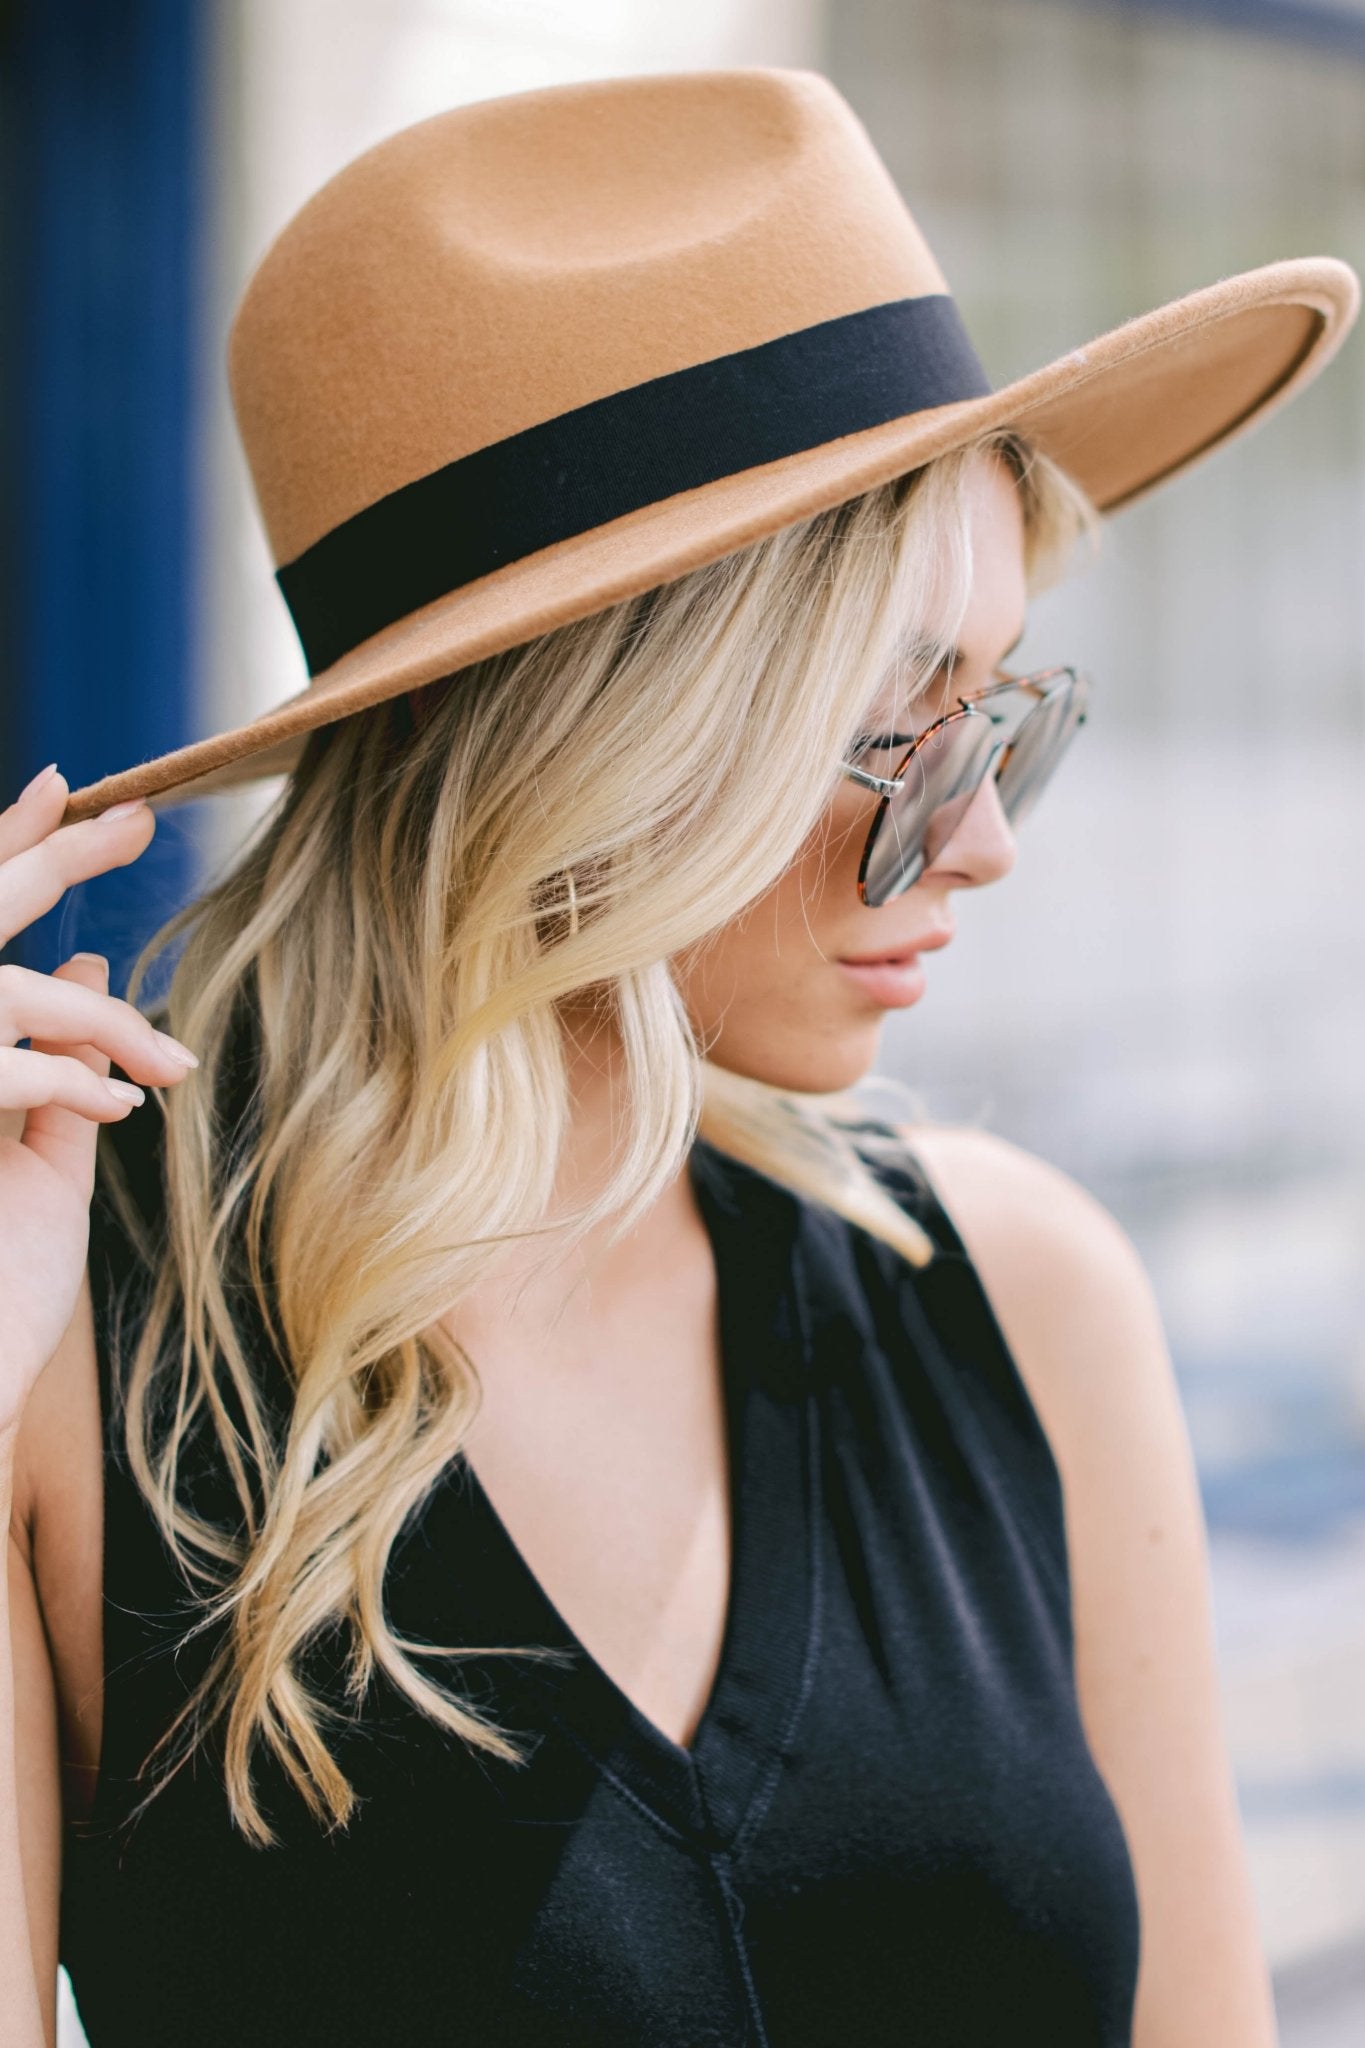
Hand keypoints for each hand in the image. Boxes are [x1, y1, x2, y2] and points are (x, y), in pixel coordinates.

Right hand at [0, 766, 199, 1436]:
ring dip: (96, 1024)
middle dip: (43, 858)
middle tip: (118, 806)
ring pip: (2, 1001)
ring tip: (164, 1060)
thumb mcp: (22, 1160)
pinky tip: (119, 1106)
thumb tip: (83, 977)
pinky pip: (3, 1081)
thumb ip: (49, 1068)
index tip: (64, 790)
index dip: (15, 853)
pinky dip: (62, 1085)